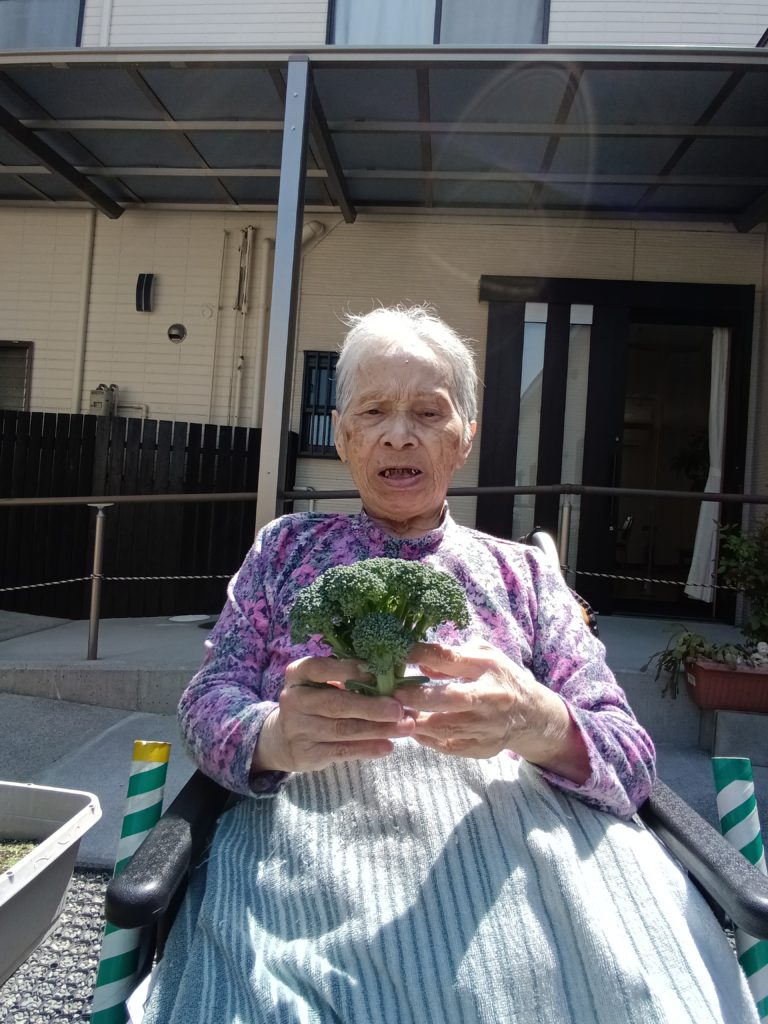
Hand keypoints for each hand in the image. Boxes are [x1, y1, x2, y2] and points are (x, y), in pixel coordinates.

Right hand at [252, 656, 415, 773]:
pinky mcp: (305, 754)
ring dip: (377, 729)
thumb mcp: (320, 683)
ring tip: (404, 727)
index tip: (380, 674)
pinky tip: (387, 746)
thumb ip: (346, 677)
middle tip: (400, 708)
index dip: (349, 670)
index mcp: (297, 674)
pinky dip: (367, 749)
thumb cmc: (313, 701)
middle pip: (337, 703)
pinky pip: (341, 751)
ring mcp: (297, 729)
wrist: (281, 738)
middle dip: (372, 707)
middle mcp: (293, 700)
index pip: (321, 668)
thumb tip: (391, 676)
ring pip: (343, 729)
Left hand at [397, 640, 590, 783]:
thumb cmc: (501, 678)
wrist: (532, 715)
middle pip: (450, 698)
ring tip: (397, 714)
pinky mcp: (482, 748)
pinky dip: (426, 739)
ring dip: (416, 722)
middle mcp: (490, 697)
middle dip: (417, 697)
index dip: (420, 655)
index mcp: (488, 668)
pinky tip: (414, 729)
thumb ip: (452, 656)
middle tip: (394, 694)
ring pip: (445, 728)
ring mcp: (487, 726)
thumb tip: (420, 662)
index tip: (397, 654)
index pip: (449, 658)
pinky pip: (448, 746)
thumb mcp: (484, 656)